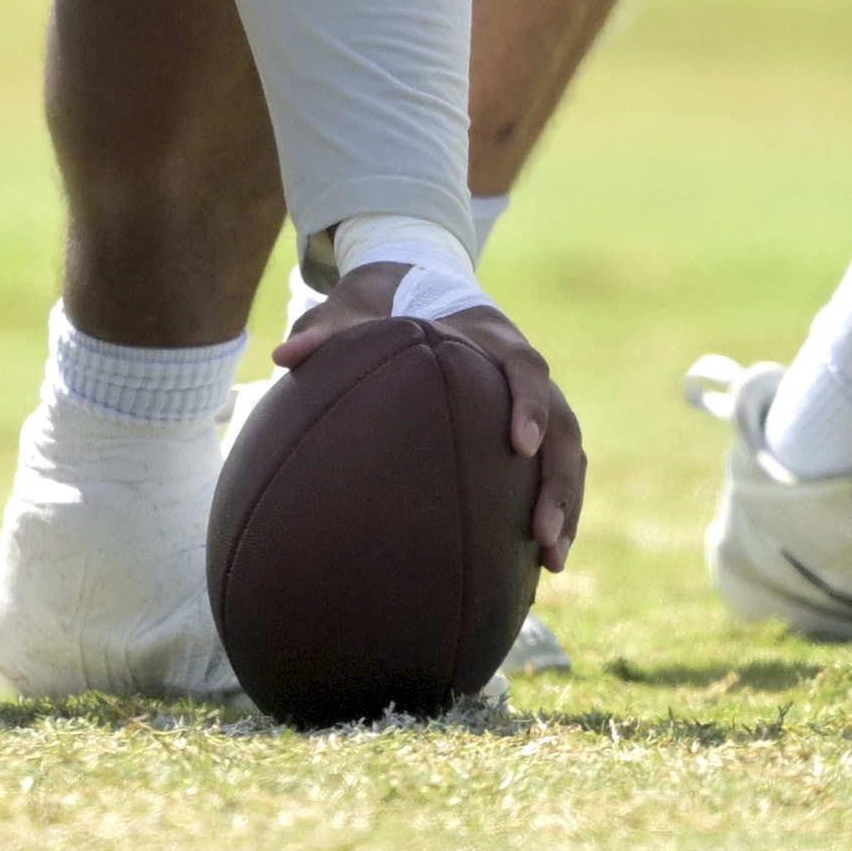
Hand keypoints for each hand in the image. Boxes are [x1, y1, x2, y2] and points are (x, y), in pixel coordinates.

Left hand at [281, 267, 585, 570]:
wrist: (416, 284)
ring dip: (565, 507)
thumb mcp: (356, 304)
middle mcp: (522, 371)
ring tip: (552, 562)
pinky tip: (536, 566)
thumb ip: (328, 326)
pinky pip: (551, 473)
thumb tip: (283, 356)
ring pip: (568, 457)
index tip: (520, 446)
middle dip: (559, 481)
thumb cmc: (386, 301)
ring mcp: (532, 402)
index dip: (530, 406)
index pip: (527, 370)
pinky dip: (551, 513)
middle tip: (542, 532)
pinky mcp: (526, 430)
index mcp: (494, 338)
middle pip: (565, 427)